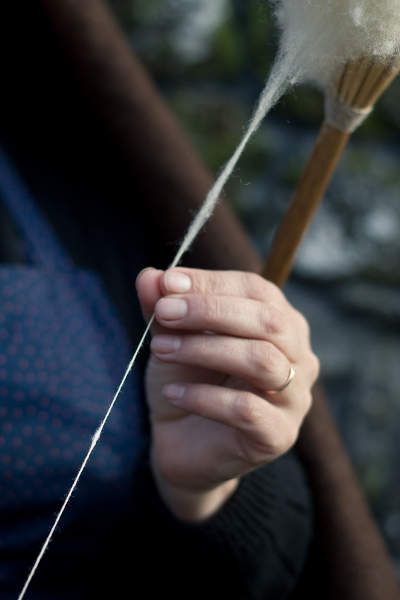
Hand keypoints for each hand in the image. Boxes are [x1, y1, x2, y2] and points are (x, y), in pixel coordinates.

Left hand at [136, 268, 318, 520]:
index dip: (212, 283)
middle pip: (269, 321)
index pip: (257, 290)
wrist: (183, 446)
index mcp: (280, 324)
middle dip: (211, 311)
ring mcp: (294, 399)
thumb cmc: (188, 381)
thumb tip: (149, 276)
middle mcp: (299, 357)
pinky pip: (247, 409)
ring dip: (204, 349)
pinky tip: (172, 392)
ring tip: (161, 349)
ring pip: (262, 361)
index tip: (167, 284)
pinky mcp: (278, 436)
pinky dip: (203, 397)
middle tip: (164, 312)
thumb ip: (163, 307)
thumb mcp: (171, 337)